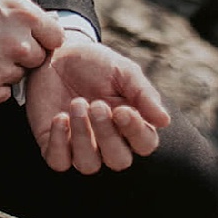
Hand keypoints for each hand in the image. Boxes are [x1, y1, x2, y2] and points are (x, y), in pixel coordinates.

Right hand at [0, 0, 65, 103]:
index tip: (28, 39)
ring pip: (17, 77)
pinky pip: (1, 94)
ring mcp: (1, 68)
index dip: (41, 39)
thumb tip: (51, 28)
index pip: (55, 39)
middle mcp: (17, 43)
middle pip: (37, 60)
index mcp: (24, 15)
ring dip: (4, 70)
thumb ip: (27, 16)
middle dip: (22, 55)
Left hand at [23, 37, 170, 172]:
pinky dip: (59, 143)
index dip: (135, 131)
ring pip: (88, 165)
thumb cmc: (96, 64)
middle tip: (96, 104)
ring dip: (83, 137)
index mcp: (131, 124)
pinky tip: (59, 117)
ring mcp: (80, 145)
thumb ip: (143, 94)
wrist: (57, 53)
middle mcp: (108, 141)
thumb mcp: (123, 71)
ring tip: (76, 104)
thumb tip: (164, 121)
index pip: (144, 143)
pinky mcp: (53, 144)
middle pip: (118, 160)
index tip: (121, 110)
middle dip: (107, 134)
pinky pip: (58, 162)